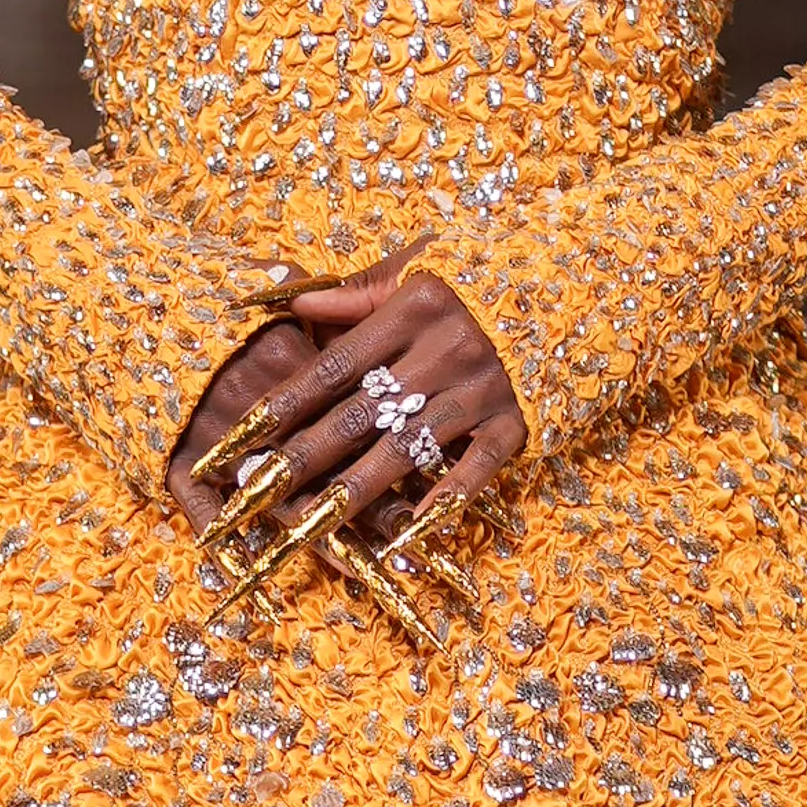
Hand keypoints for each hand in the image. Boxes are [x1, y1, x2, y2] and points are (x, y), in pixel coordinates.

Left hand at [163, 255, 526, 567]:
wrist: (565, 288)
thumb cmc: (471, 283)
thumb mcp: (411, 272)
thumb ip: (351, 294)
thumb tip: (288, 299)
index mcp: (414, 308)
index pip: (333, 366)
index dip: (285, 403)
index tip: (241, 435)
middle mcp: (446, 348)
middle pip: (359, 413)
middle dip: (303, 457)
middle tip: (256, 493)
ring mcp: (482, 388)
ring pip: (407, 448)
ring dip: (356, 490)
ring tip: (313, 524)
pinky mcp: (514, 421)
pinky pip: (477, 468)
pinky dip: (445, 501)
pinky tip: (410, 534)